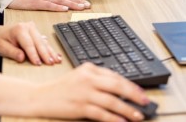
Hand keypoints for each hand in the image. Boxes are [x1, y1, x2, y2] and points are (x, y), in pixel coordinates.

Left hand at [0, 22, 62, 65]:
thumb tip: (22, 58)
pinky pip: (44, 42)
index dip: (33, 54)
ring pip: (43, 42)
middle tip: (51, 63)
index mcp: (19, 29)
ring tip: (56, 61)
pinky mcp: (37, 33)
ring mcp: (33, 29)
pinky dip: (50, 50)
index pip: (28, 43)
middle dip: (45, 54)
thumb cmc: (0, 41)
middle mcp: (28, 27)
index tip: (38, 63)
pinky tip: (56, 55)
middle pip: (38, 42)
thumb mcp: (2, 48)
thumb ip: (12, 52)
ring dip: (50, 52)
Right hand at [8, 0, 89, 11]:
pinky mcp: (35, 2)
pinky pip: (48, 4)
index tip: (86, 3)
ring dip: (71, 3)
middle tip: (87, 6)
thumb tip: (60, 1)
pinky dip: (57, 7)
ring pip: (60, 0)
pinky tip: (64, 9)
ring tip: (81, 7)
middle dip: (78, 1)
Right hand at [31, 63, 151, 120]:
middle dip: (134, 95)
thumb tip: (119, 88)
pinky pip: (101, 114)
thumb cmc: (61, 88)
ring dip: (127, 110)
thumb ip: (97, 79)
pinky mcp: (80, 107)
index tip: (141, 92)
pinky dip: (113, 118)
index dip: (131, 85)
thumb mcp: (79, 76)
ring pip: (112, 101)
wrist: (40, 96)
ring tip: (138, 115)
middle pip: (117, 86)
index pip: (115, 76)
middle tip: (146, 102)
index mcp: (89, 69)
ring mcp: (84, 93)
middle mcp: (88, 79)